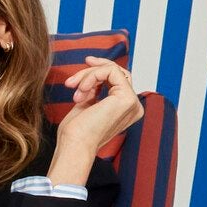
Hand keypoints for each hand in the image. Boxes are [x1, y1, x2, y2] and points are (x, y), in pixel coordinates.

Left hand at [48, 59, 140, 185]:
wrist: (75, 144)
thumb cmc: (77, 131)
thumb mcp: (87, 102)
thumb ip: (96, 87)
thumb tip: (95, 67)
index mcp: (126, 109)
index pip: (118, 79)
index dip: (101, 69)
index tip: (86, 62)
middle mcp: (133, 106)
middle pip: (116, 73)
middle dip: (92, 71)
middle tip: (73, 80)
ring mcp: (133, 102)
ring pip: (113, 70)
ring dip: (88, 76)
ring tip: (74, 90)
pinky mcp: (128, 98)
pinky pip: (111, 71)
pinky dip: (92, 76)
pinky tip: (82, 90)